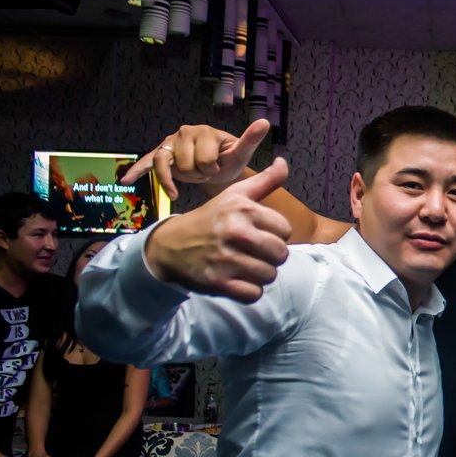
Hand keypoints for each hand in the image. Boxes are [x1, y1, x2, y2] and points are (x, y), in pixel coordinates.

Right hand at [120, 120, 270, 199]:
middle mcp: (185, 132)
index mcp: (205, 131)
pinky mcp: (159, 153)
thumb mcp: (239, 154)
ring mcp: (170, 142)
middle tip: (204, 173)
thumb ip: (250, 140)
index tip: (217, 169)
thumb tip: (264, 122)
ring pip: (167, 165)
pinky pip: (148, 162)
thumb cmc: (228, 161)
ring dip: (180, 177)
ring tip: (189, 179)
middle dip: (197, 175)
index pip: (205, 160)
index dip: (212, 171)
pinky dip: (137, 170)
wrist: (216, 168)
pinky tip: (126, 180)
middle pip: (186, 164)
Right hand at [145, 158, 292, 302]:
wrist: (170, 245)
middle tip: (253, 253)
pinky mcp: (217, 282)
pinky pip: (254, 294)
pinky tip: (238, 280)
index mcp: (242, 209)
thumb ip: (264, 181)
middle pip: (281, 254)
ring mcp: (225, 258)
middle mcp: (235, 231)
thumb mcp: (234, 195)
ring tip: (245, 265)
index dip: (275, 234)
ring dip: (260, 274)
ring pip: (270, 275)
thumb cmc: (210, 219)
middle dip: (271, 256)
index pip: (285, 230)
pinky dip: (249, 291)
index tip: (258, 233)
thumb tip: (283, 162)